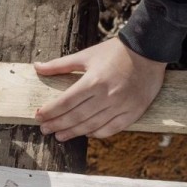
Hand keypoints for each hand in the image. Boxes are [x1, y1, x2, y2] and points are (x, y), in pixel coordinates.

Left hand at [33, 39, 166, 140]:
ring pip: (92, 126)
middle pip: (76, 117)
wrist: (149, 51)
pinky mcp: (134, 112)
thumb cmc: (116, 51)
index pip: (66, 102)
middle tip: (45, 129)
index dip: (50, 111)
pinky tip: (86, 133)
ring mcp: (122, 106)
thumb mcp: (87, 55)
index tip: (39, 115)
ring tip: (60, 136)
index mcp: (94, 81)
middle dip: (58, 124)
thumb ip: (61, 65)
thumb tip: (37, 67)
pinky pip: (112, 129)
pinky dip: (97, 133)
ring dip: (73, 133)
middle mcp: (107, 96)